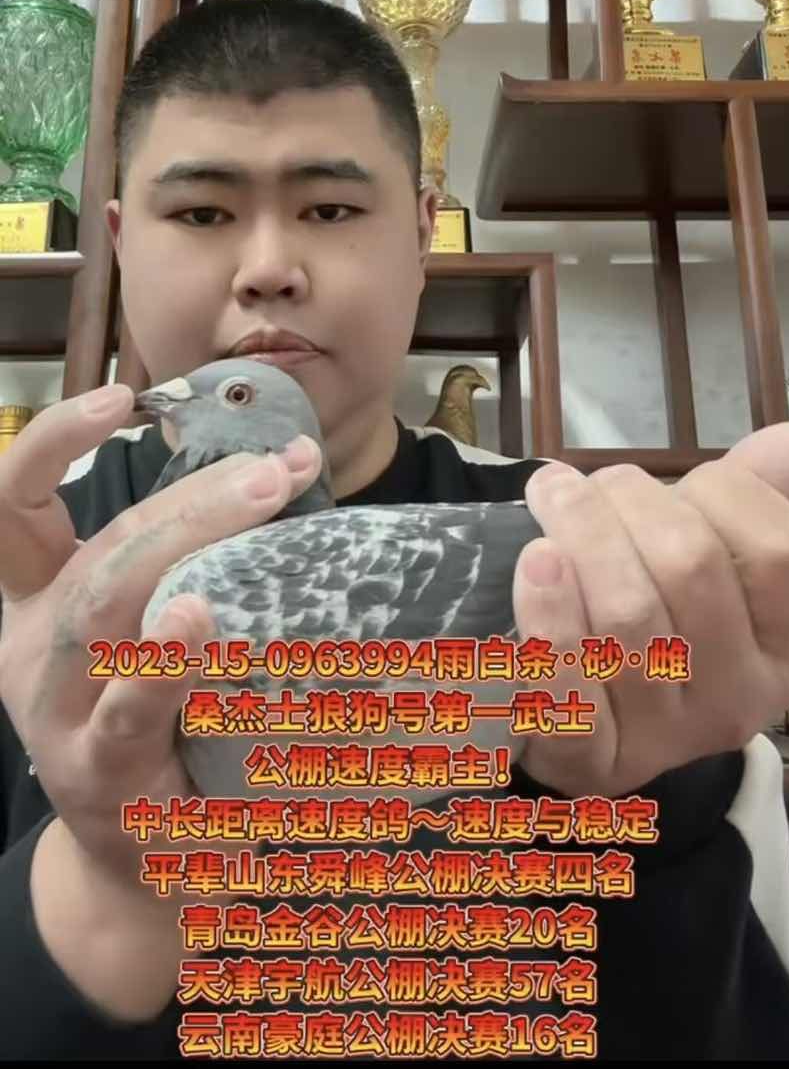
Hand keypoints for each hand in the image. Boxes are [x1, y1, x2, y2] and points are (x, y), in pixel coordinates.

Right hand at [0, 383, 321, 889]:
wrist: (142, 862)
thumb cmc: (162, 718)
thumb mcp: (151, 626)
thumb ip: (189, 556)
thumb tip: (289, 463)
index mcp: (36, 597)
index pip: (16, 501)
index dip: (57, 440)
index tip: (125, 398)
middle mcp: (30, 646)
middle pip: (96, 553)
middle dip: (187, 500)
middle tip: (274, 469)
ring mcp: (56, 714)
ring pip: (103, 611)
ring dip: (188, 547)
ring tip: (257, 500)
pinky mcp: (96, 775)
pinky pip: (125, 713)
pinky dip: (163, 665)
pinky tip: (198, 623)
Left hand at [514, 423, 788, 797]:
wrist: (594, 729)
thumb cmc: (662, 619)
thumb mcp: (719, 559)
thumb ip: (755, 497)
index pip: (783, 552)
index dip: (726, 491)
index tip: (679, 480)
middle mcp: (739, 698)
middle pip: (694, 567)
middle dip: (630, 501)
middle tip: (585, 486)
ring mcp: (664, 737)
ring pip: (629, 614)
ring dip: (582, 534)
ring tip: (552, 497)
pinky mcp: (587, 758)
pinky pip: (571, 686)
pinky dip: (550, 614)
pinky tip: (535, 561)